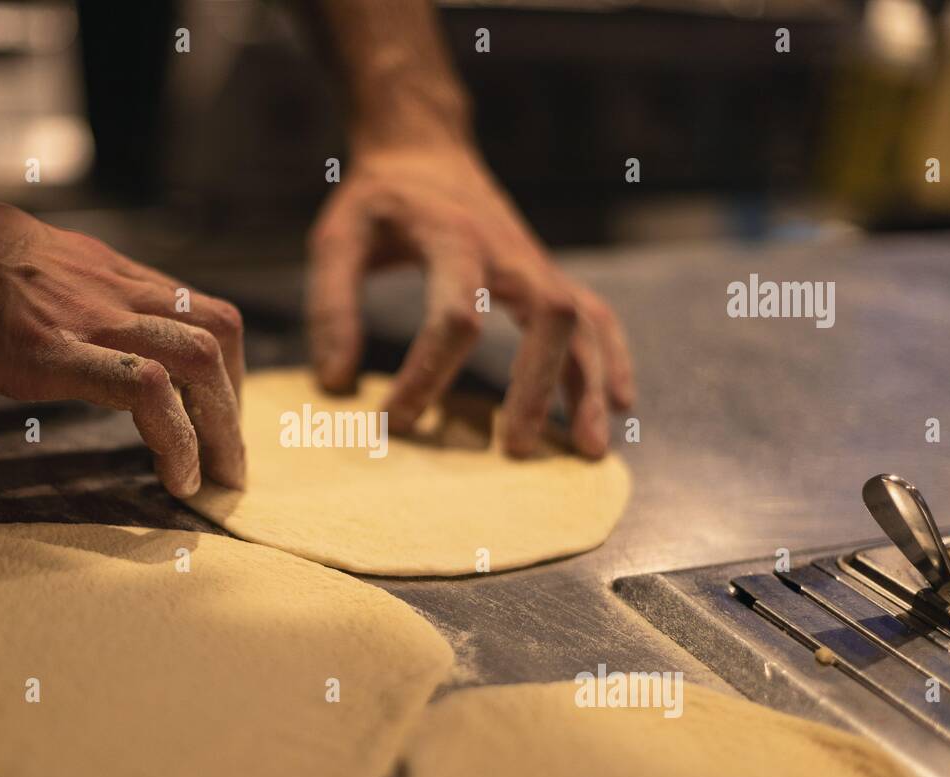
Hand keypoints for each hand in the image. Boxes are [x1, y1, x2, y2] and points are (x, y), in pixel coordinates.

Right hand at [0, 179, 245, 497]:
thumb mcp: (14, 262)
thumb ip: (57, 295)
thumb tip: (63, 328)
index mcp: (101, 271)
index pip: (195, 312)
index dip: (222, 370)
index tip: (215, 419)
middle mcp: (108, 286)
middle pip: (218, 335)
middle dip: (235, 406)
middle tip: (229, 462)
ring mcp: (83, 314)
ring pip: (199, 359)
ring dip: (221, 428)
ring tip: (216, 478)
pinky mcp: (47, 350)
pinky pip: (143, 391)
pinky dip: (176, 439)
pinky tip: (176, 478)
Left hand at [305, 145, 633, 457]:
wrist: (425, 150)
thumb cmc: (379, 201)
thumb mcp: (338, 238)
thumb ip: (332, 306)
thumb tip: (339, 385)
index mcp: (453, 237)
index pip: (455, 314)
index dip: (427, 374)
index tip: (394, 422)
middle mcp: (508, 250)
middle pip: (547, 316)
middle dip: (536, 386)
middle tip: (513, 452)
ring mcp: (536, 263)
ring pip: (582, 322)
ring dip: (588, 385)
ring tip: (587, 449)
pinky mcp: (547, 275)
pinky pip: (596, 316)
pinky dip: (612, 359)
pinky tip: (618, 406)